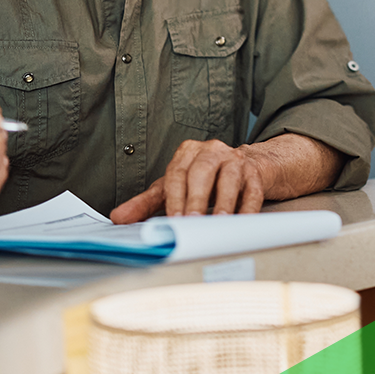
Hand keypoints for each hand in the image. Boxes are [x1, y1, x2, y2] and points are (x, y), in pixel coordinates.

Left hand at [110, 139, 270, 221]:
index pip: (178, 173)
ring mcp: (236, 160)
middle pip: (203, 171)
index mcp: (189, 152)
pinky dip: (248, 208)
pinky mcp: (256, 173)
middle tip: (192, 220)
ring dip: (224, 202)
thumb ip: (147, 203)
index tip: (173, 219)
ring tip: (219, 222)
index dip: (175, 197)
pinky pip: (253, 190)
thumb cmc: (206, 180)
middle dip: (197, 198)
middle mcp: (213, 151)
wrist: (249, 166)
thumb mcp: (174, 188)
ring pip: (230, 178)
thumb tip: (118, 217)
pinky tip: (242, 221)